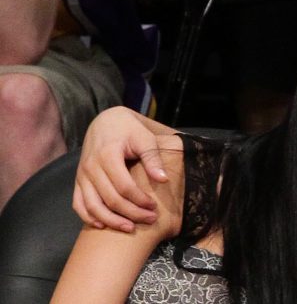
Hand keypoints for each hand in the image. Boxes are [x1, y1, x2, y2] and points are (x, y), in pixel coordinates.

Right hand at [73, 106, 171, 231]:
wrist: (106, 122)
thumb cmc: (129, 130)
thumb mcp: (145, 138)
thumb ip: (153, 159)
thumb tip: (163, 179)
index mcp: (107, 155)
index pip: (124, 186)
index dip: (140, 200)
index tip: (154, 206)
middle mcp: (91, 167)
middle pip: (110, 199)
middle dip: (131, 213)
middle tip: (150, 220)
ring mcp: (82, 175)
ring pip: (92, 205)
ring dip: (111, 220)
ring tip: (130, 228)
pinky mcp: (78, 180)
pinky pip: (78, 203)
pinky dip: (88, 217)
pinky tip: (102, 226)